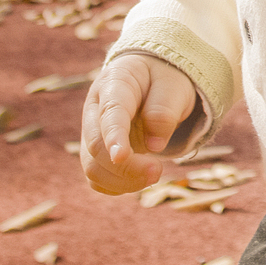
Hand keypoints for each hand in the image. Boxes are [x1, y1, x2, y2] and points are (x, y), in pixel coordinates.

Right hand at [80, 54, 198, 195]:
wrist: (152, 78)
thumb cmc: (162, 78)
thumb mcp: (173, 84)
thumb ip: (164, 110)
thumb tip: (155, 146)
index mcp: (114, 82)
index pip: (109, 113)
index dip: (113, 136)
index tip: (121, 157)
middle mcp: (95, 109)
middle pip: (96, 145)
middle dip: (125, 167)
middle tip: (158, 172)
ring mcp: (92, 132)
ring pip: (93, 167)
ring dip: (123, 181)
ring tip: (155, 175)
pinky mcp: (96, 154)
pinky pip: (98, 179)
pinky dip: (118, 186)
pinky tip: (140, 179)